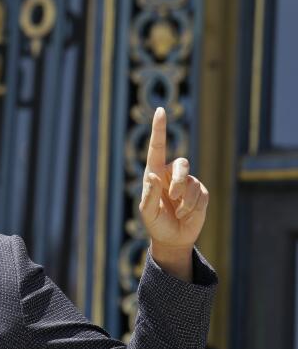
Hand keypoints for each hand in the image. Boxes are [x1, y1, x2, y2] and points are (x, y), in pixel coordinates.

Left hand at [139, 107, 208, 280]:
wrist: (172, 238)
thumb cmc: (155, 223)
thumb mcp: (147, 211)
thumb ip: (149, 194)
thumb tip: (153, 176)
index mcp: (155, 173)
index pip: (157, 148)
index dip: (159, 129)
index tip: (160, 111)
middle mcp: (171, 174)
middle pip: (181, 164)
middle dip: (178, 182)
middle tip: (173, 198)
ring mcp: (187, 182)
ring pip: (191, 182)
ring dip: (184, 201)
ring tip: (178, 212)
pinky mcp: (200, 192)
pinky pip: (200, 195)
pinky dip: (192, 208)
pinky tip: (186, 215)